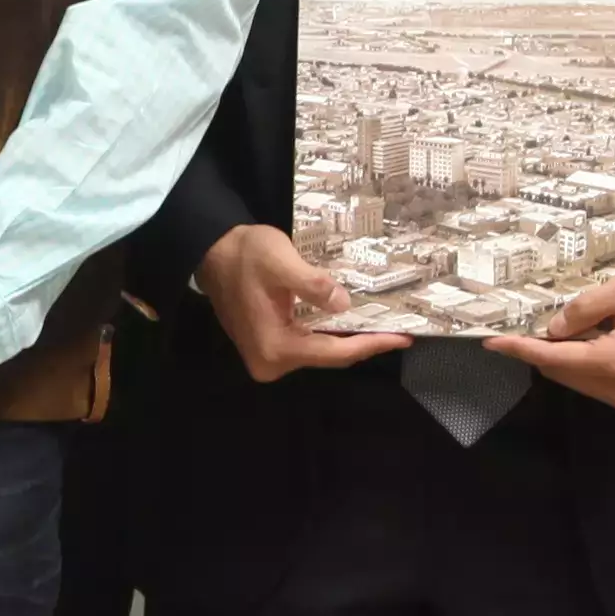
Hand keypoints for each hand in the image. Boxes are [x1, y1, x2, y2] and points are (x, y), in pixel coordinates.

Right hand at [196, 224, 406, 382]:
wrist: (212, 252)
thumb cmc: (245, 254)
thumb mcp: (281, 261)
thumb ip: (312, 284)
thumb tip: (343, 304)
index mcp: (275, 346)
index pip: (334, 352)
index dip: (371, 344)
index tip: (402, 338)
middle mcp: (270, 362)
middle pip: (329, 357)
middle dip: (363, 343)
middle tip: (398, 331)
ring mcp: (266, 359)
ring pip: (319, 352)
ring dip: (347, 338)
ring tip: (380, 326)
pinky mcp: (266, 349)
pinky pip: (307, 346)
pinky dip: (329, 335)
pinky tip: (349, 323)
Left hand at [495, 258, 614, 409]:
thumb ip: (587, 308)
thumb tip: (553, 328)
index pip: (556, 358)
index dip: (521, 347)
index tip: (492, 341)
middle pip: (560, 372)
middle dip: (536, 350)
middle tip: (520, 325)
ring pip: (572, 379)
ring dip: (555, 356)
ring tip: (552, 328)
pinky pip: (588, 381)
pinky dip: (574, 362)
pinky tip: (574, 340)